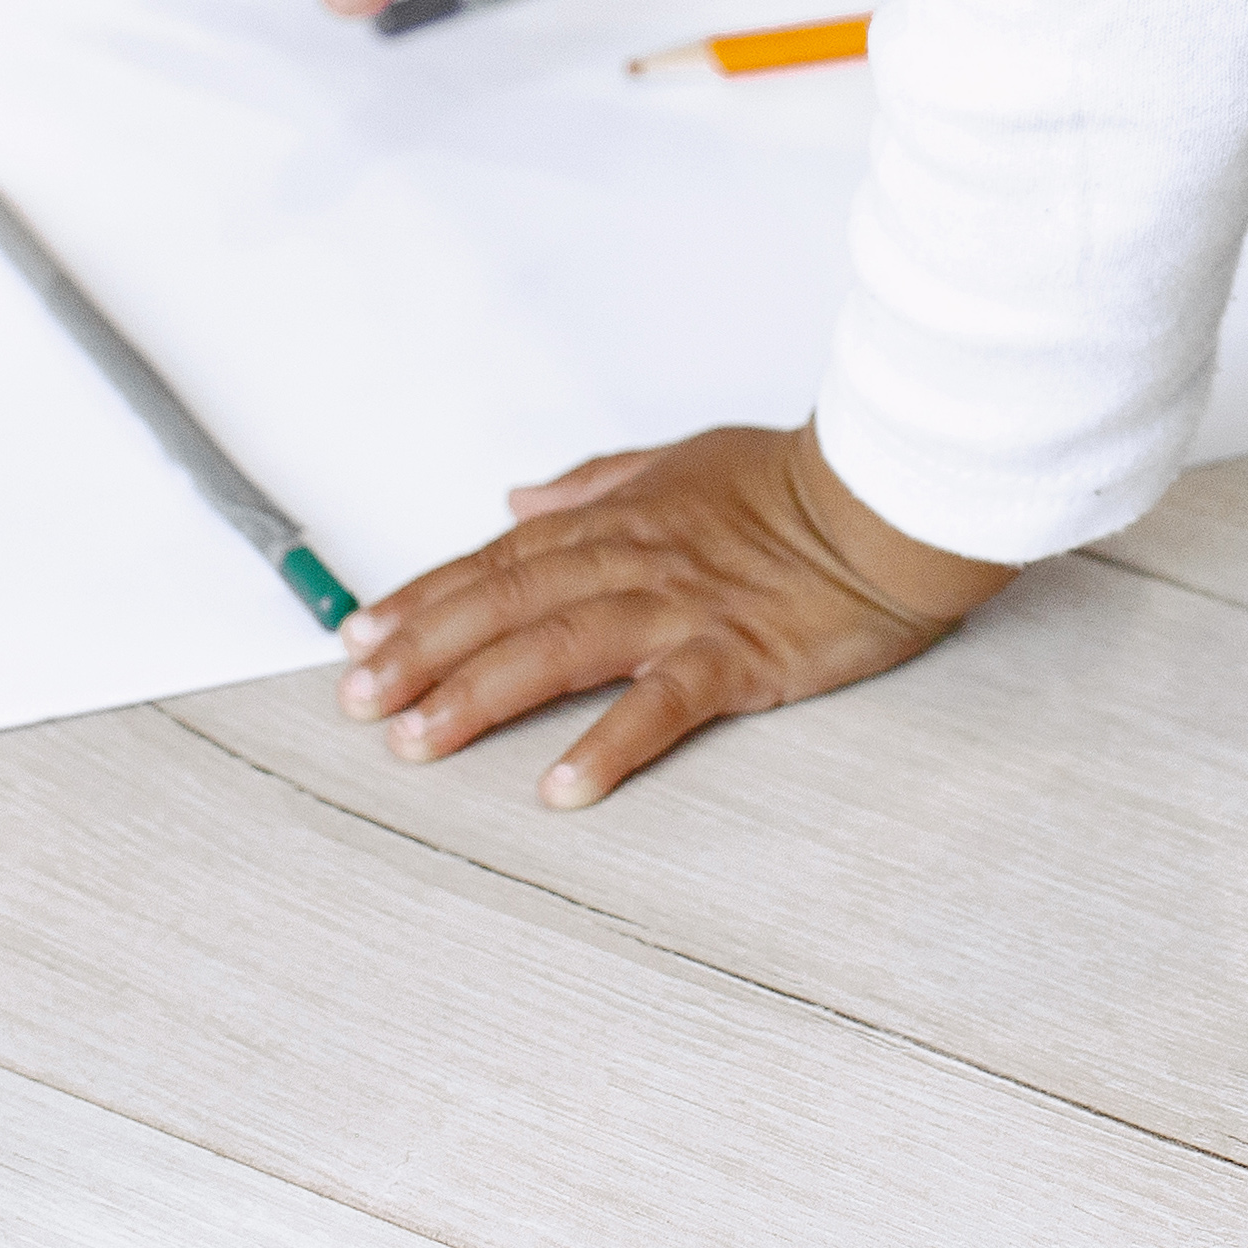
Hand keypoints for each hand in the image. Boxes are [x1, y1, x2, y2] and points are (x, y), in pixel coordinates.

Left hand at [338, 422, 1014, 806]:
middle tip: (359, 704)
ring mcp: (682, 609)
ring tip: (419, 743)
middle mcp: (635, 560)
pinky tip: (560, 787)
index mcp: (619, 520)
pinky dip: (607, 744)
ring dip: (481, 695)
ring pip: (559, 648)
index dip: (423, 599)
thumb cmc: (795, 483)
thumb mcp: (683, 460)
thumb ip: (598, 483)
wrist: (888, 500)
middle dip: (423, 653)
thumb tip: (521, 500)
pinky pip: (661, 704)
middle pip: (507, 604)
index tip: (359, 637)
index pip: (498, 561)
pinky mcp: (737, 655)